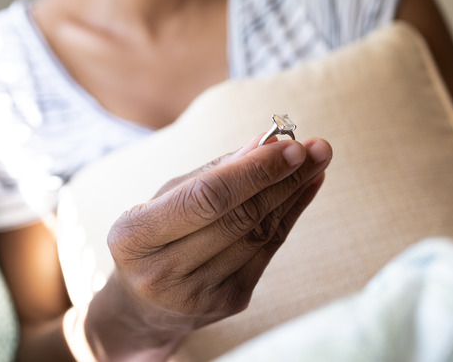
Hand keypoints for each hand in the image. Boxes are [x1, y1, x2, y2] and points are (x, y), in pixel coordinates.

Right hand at [85, 135, 331, 360]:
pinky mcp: (230, 302)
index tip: (290, 145)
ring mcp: (200, 294)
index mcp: (135, 238)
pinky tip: (304, 189)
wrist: (143, 306)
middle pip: (239, 217)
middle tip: (317, 149)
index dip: (252, 171)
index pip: (206, 198)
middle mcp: (164, 272)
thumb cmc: (152, 237)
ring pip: (260, 234)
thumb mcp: (163, 199)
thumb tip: (264, 144)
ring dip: (293, 194)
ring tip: (317, 162)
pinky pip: (269, 250)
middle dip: (283, 178)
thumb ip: (212, 172)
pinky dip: (290, 215)